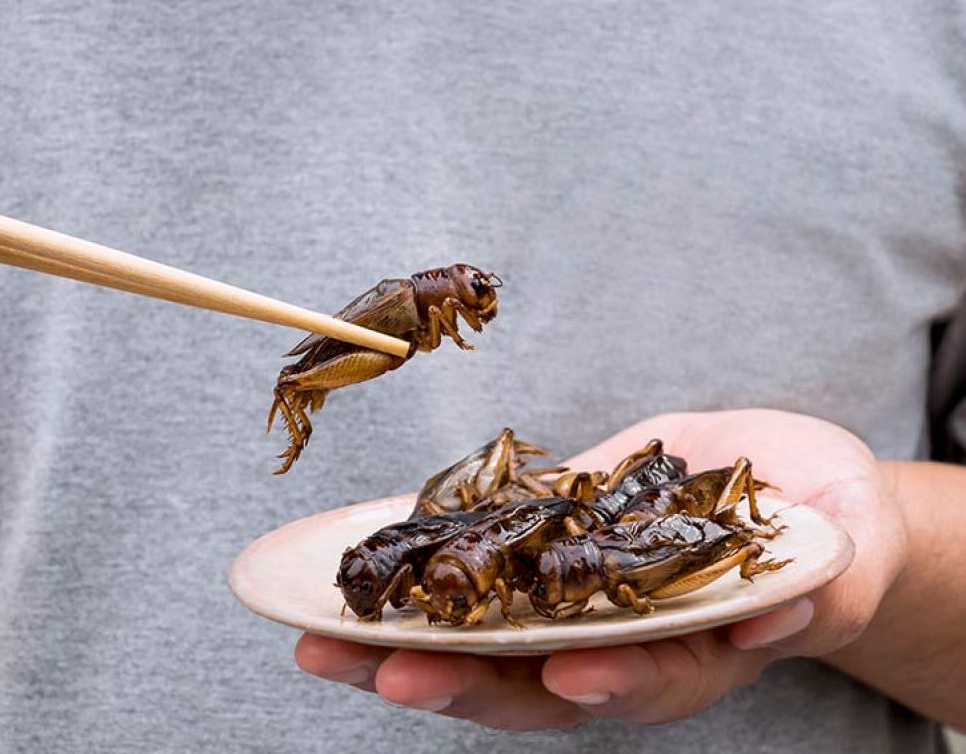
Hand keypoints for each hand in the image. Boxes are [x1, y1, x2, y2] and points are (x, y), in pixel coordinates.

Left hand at [295, 409, 904, 729]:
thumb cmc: (827, 520)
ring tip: (323, 639)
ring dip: (401, 642)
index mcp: (694, 651)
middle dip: (459, 681)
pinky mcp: (536, 550)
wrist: (781, 483)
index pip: (648, 682)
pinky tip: (350, 565)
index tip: (565, 675)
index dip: (609, 683)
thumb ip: (822, 582)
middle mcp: (619, 641)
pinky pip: (468, 569)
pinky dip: (411, 571)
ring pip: (481, 639)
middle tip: (384, 671)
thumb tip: (776, 612)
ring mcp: (569, 599)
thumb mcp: (842, 544)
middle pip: (535, 681)